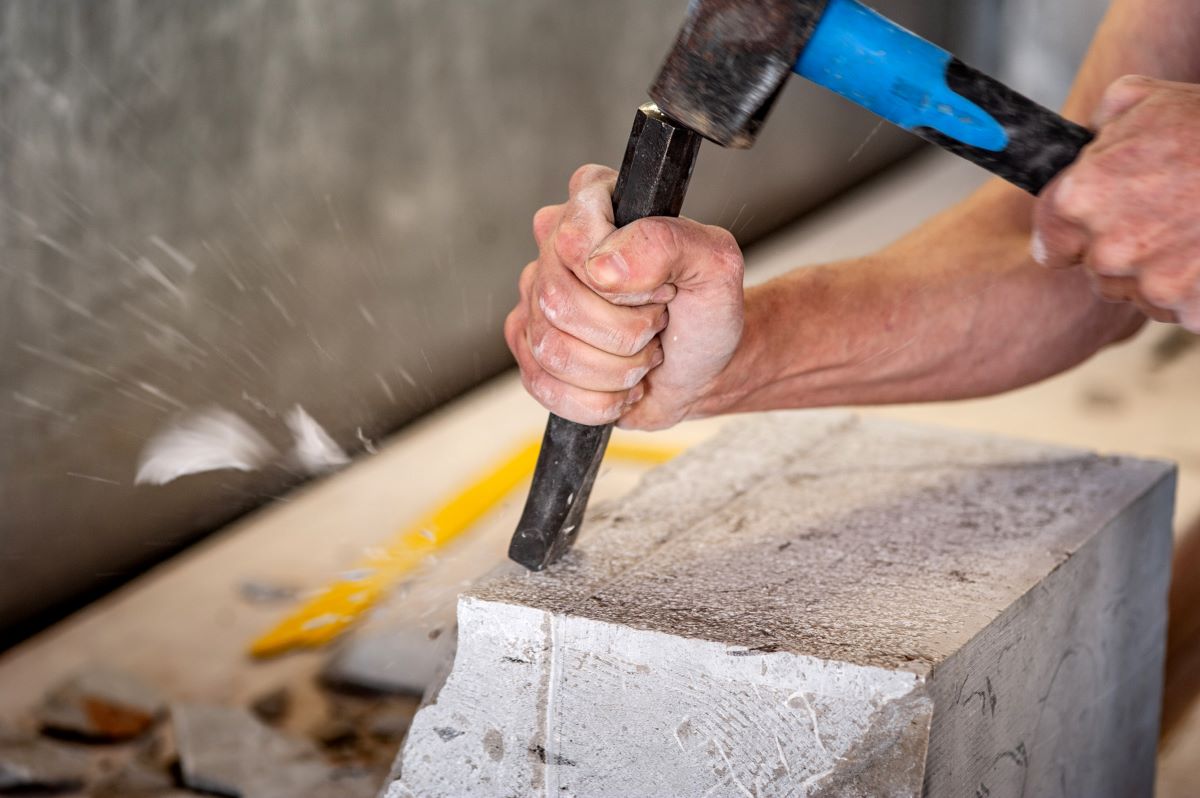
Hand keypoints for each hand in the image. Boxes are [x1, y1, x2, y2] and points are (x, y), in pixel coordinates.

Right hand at [504, 164, 743, 429]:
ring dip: (615, 369)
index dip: (622, 280)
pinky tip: (620, 384)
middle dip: (624, 332)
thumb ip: (668, 242)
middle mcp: (554, 248)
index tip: (662, 289)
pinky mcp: (530, 351)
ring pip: (550, 349)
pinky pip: (543, 385)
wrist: (703, 372)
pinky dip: (597, 399)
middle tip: (656, 326)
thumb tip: (603, 266)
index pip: (574, 238)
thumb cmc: (705, 313)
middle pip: (557, 300)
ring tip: (641, 355)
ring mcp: (535, 301)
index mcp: (594, 204)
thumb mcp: (714, 265)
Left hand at [1032, 75, 1199, 330]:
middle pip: (1098, 269)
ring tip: (1193, 230)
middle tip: (1163, 217)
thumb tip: (1084, 140)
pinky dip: (1196, 289)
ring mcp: (1152, 284)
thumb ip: (1098, 125)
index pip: (1050, 243)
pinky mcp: (1193, 309)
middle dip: (1122, 248)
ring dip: (1158, 270)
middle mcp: (1108, 250)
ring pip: (1138, 291)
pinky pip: (1181, 308)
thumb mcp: (1144, 98)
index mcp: (1081, 200)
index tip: (1091, 228)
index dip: (1071, 235)